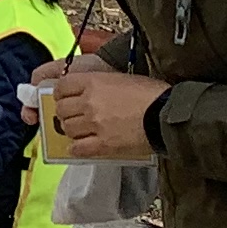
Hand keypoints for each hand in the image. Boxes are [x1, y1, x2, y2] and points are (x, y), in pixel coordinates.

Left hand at [48, 62, 167, 160]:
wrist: (166, 114)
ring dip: (72, 130)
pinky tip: (80, 147)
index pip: (61, 86)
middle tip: (73, 116)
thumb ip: (99, 83)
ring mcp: (94, 124)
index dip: (61, 93)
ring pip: (67, 129)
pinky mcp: (103, 144)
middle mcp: (89, 102)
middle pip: (61, 109)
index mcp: (93, 82)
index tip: (65, 97)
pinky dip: (76, 148)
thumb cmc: (151, 93)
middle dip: (65, 113)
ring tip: (81, 131)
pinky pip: (78, 148)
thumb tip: (88, 91)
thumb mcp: (121, 78)